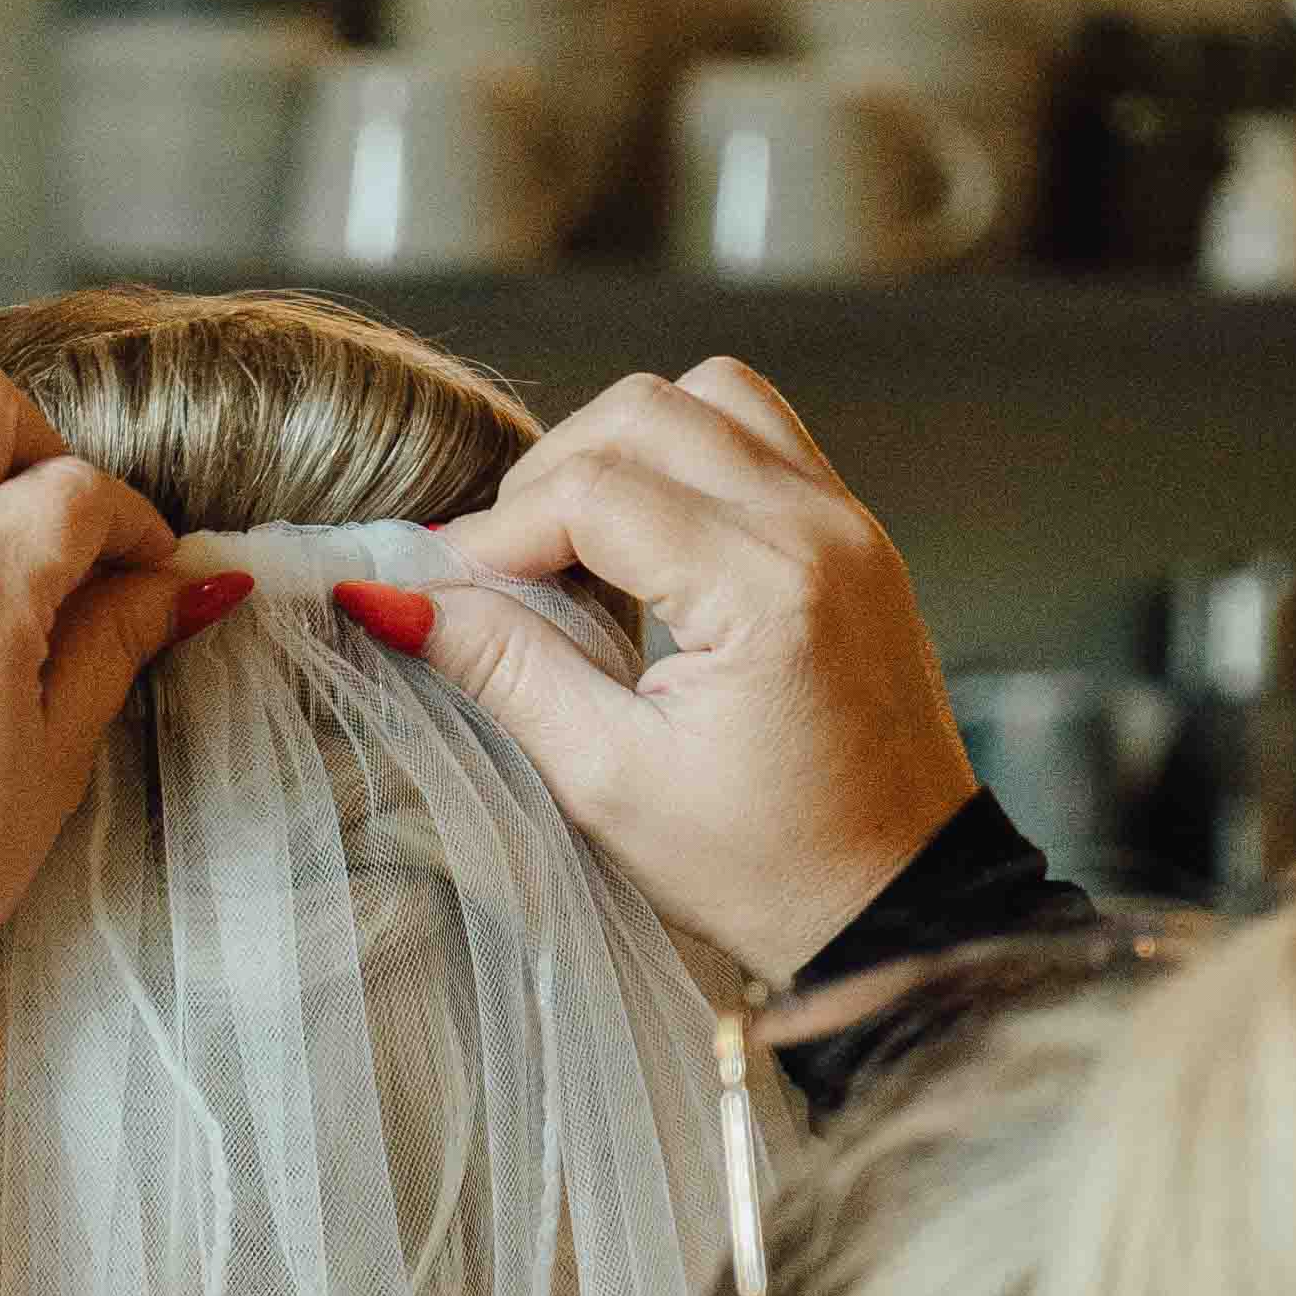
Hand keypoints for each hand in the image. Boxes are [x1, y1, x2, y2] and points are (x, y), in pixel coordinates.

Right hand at [346, 360, 973, 983]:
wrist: (900, 901)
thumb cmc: (766, 867)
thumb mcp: (608, 782)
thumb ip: (505, 671)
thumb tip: (395, 598)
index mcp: (766, 588)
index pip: (593, 493)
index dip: (498, 532)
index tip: (447, 591)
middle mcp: (820, 528)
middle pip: (645, 413)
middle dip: (552, 476)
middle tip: (507, 568)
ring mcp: (850, 521)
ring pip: (709, 395)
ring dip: (624, 445)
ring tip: (579, 540)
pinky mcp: (857, 533)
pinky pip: (758, 435)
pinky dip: (686, 458)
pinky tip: (648, 542)